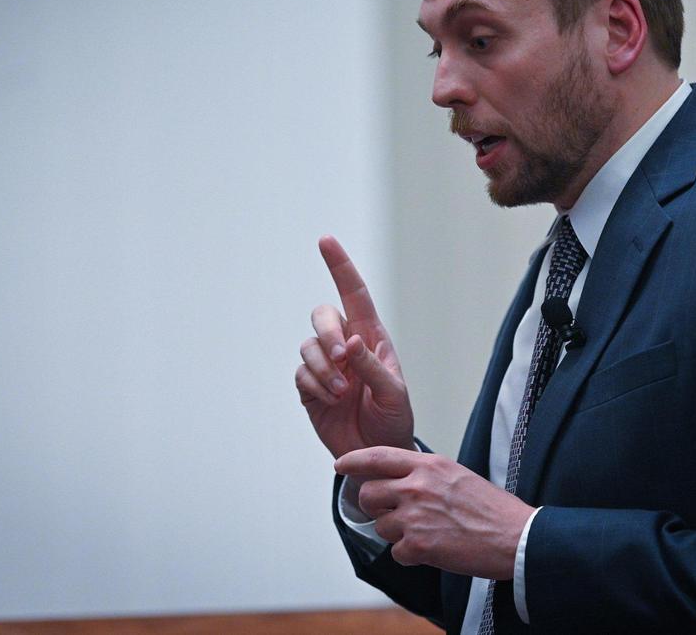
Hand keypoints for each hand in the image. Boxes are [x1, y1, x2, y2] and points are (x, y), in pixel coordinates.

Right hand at [296, 235, 414, 458]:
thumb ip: (372, 367)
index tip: (325, 240)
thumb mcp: (394, 393)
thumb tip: (350, 341)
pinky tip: (331, 400)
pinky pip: (301, 374)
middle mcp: (345, 346)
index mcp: (371, 338)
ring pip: (308, 345)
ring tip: (342, 392)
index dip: (340, 266)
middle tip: (341, 357)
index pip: (354, 294)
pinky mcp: (310, 388)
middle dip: (327, 332)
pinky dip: (315, 385)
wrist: (377, 454)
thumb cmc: (393, 419)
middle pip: (322, 315)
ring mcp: (326, 366)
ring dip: (323, 367)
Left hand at [335, 446, 535, 579]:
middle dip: (375, 506)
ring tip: (426, 532)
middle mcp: (416, 487)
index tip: (340, 465)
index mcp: (428, 466)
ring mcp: (415, 516)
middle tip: (393, 512)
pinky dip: (410, 554)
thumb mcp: (456, 475)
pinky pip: (396, 552)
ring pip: (380, 526)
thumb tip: (400, 481)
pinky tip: (433, 548)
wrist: (514, 536)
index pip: (377, 457)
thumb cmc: (490, 508)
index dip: (353, 461)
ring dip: (397, 533)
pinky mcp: (418, 545)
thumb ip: (424, 474)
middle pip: (368, 494)